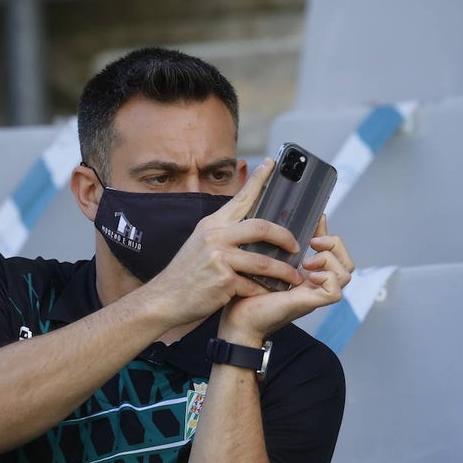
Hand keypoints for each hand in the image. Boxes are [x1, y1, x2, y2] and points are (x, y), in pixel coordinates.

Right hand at [142, 159, 306, 326]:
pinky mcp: (223, 280)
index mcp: (212, 224)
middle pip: (261, 227)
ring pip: (264, 261)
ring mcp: (219, 258)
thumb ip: (223, 234)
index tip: (271, 163)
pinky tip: (269, 294)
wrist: (165, 299)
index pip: (240, 197)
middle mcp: (215, 236)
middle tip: (297, 245)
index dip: (258, 179)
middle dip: (285, 236)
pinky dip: (263, 291)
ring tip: (296, 276)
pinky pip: (253, 285)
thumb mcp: (200, 244)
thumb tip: (249, 227)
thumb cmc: (186, 274)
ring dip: (284, 271)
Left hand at [219, 214, 354, 345]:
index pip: (336, 253)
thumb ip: (282, 245)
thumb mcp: (267, 260)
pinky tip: (308, 275)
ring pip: (346, 274)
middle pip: (347, 262)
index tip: (314, 225)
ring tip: (307, 261)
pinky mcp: (310, 303)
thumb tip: (289, 221)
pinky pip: (336, 291)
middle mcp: (315, 284)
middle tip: (313, 242)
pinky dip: (327, 278)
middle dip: (335, 245)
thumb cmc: (248, 291)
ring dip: (329, 260)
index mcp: (309, 274)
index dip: (330, 237)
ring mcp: (315, 294)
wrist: (238, 319)